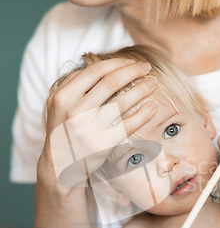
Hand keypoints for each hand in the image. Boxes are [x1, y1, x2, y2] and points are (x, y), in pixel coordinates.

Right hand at [40, 58, 157, 186]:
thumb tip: (98, 66)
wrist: (59, 165)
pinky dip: (142, 114)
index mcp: (63, 96)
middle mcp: (75, 111)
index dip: (117, 64)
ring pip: (121, 102)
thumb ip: (72, 84)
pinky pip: (127, 125)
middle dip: (133, 72)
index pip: (95, 71)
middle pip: (110, 82)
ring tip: (153, 83)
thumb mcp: (58, 105)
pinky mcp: (101, 144)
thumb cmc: (63, 130)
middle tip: (147, 68)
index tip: (132, 62)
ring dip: (141, 89)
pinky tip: (152, 106)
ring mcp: (89, 128)